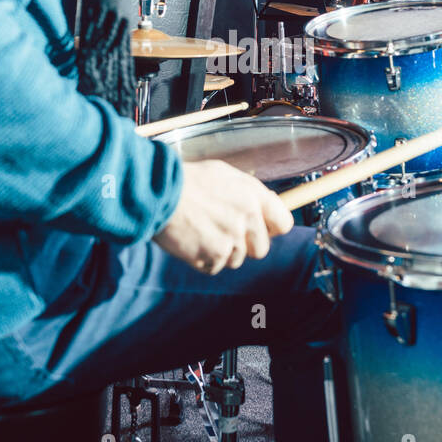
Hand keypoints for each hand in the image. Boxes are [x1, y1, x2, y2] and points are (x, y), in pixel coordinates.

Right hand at [153, 160, 293, 274]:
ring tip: (201, 232)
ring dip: (221, 252)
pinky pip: (214, 266)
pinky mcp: (213, 256)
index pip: (283, 223)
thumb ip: (248, 191)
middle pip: (261, 249)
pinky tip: (191, 241)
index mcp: (253, 197)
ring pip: (236, 260)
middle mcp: (247, 219)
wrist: (158, 192)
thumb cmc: (188, 180)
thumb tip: (265, 204)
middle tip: (224, 233)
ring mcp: (231, 240)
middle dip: (245, 245)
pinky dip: (202, 259)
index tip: (262, 229)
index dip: (272, 229)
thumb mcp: (224, 174)